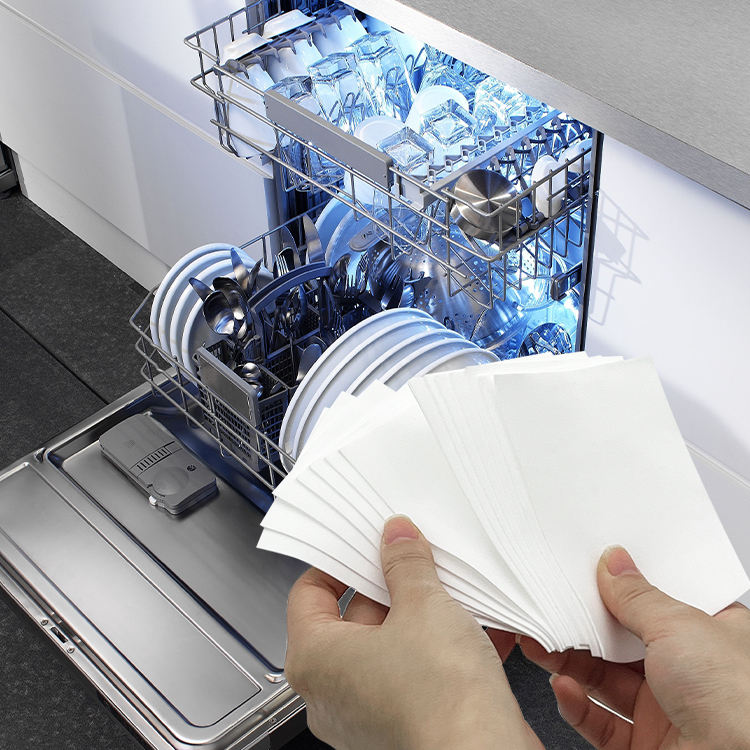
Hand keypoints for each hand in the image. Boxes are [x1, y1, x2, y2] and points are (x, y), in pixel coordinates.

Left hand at [285, 514, 540, 749]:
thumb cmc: (439, 700)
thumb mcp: (423, 605)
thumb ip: (405, 563)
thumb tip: (396, 538)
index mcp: (316, 659)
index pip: (308, 594)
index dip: (338, 563)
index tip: (364, 544)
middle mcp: (334, 693)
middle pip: (354, 618)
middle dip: (392, 586)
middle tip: (417, 559)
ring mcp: (370, 714)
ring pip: (393, 645)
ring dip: (424, 616)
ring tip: (453, 590)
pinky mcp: (407, 726)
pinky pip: (419, 673)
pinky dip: (444, 648)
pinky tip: (480, 626)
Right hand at [517, 546, 749, 748]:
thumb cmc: (738, 700)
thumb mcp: (679, 625)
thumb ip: (637, 596)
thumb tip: (613, 564)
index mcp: (711, 635)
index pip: (659, 601)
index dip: (625, 585)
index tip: (591, 570)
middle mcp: (690, 672)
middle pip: (623, 640)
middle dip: (585, 625)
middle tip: (553, 608)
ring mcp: (667, 710)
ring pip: (605, 680)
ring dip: (570, 663)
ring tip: (542, 645)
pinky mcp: (647, 745)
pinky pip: (601, 722)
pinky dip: (577, 705)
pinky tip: (564, 688)